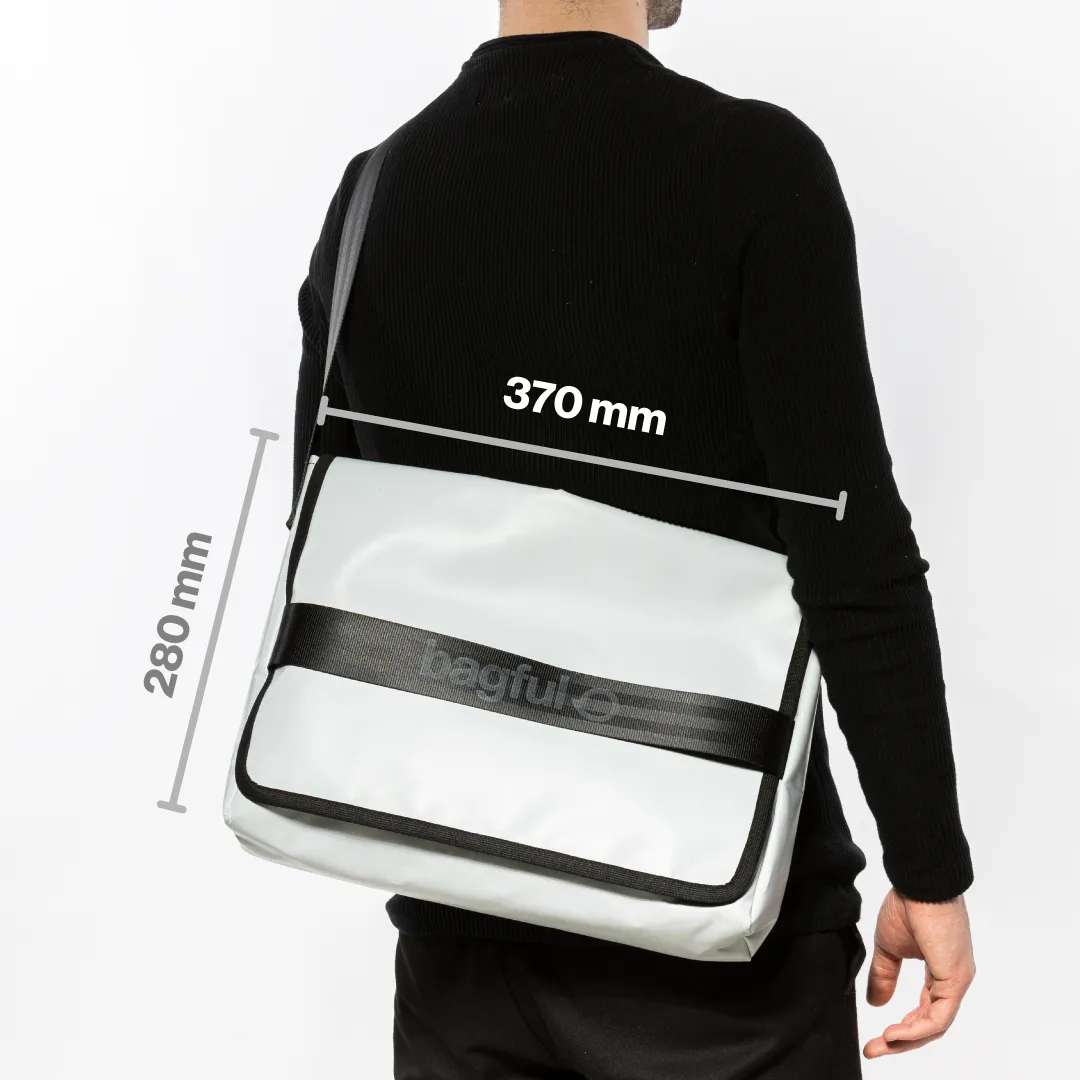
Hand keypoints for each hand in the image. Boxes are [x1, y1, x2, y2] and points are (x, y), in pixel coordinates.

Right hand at [863, 887, 974, 1058]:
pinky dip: (917, 1028)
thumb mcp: (889, 947)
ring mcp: (957, 980)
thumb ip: (884, 975)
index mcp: (940, 971)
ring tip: (882, 1044)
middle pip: (930, 1023)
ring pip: (935, 1024)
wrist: (920, 883)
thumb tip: (877, 1003)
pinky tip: (895, 1033)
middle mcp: (952, 979)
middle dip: (901, 1040)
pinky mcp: (956, 979)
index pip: (924, 1010)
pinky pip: (939, 1016)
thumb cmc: (909, 904)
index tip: (875, 1038)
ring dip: (907, 1038)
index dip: (901, 1027)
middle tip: (875, 1049)